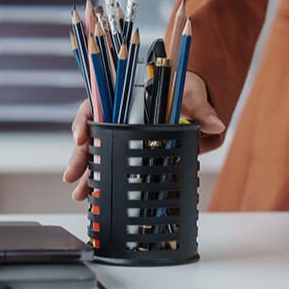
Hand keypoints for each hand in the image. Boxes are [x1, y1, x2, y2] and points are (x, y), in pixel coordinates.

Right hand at [62, 71, 224, 200]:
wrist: (194, 101)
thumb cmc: (187, 92)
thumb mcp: (192, 97)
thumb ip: (202, 111)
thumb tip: (215, 125)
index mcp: (127, 96)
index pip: (96, 104)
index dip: (84, 120)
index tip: (81, 137)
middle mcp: (119, 115)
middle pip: (92, 133)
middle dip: (80, 156)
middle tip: (72, 176)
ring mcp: (122, 133)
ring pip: (98, 152)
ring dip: (86, 174)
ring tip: (80, 194)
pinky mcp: (129, 149)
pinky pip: (110, 163)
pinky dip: (102, 179)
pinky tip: (94, 196)